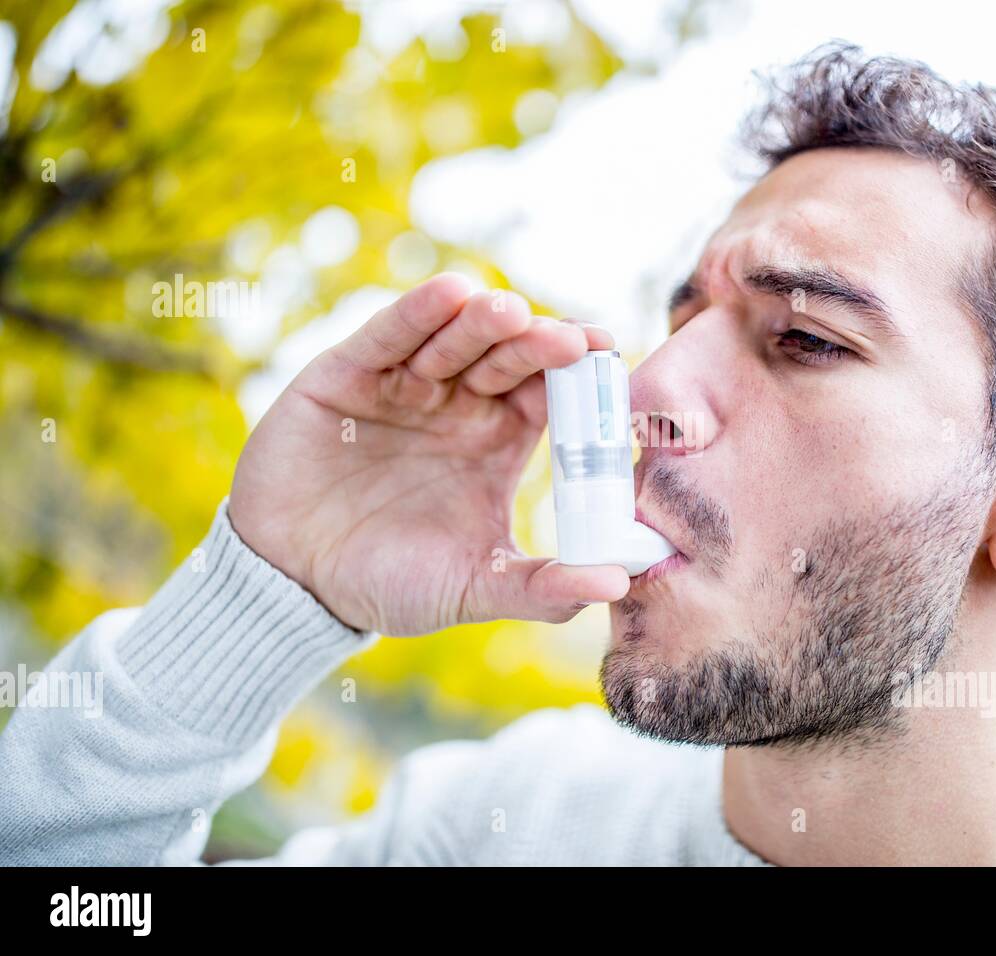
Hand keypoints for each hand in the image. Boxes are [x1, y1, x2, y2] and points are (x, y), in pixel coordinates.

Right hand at [228, 273, 630, 633]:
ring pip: (451, 339)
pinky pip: (387, 338)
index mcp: (496, 439)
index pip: (546, 389)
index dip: (575, 371)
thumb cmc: (390, 583)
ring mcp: (403, 384)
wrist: (294, 585)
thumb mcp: (475, 587)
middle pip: (505, 356)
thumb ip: (543, 588)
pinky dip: (415, 315)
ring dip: (481, 322)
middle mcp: (456, 402)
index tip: (605, 356)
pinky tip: (448, 294)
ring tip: (509, 312)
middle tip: (566, 340)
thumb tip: (619, 582)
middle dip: (535, 343)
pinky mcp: (347, 375)